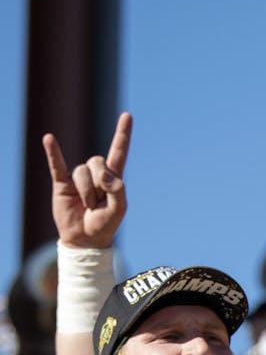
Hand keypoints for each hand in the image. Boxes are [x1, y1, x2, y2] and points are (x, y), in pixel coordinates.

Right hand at [43, 112, 130, 248]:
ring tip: (87, 206)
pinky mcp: (62, 183)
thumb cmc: (105, 223)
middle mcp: (95, 173)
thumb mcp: (119, 209)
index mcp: (113, 177)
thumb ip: (117, 190)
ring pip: (82, 171)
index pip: (118, 151)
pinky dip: (53, 152)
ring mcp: (77, 178)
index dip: (122, 134)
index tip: (127, 115)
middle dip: (99, 183)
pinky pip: (57, 165)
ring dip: (86, 191)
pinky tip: (49, 139)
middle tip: (98, 202)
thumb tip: (103, 175)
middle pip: (97, 162)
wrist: (85, 239)